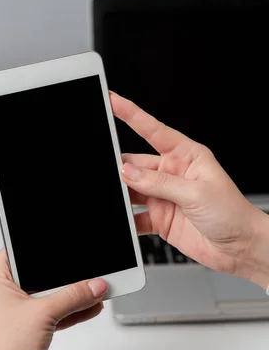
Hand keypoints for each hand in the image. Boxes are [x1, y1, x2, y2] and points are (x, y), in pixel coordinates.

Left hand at [0, 250, 106, 349]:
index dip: (40, 249)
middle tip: (82, 271)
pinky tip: (87, 307)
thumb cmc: (5, 349)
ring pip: (44, 296)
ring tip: (92, 290)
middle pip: (36, 275)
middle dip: (62, 276)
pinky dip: (65, 311)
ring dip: (68, 296)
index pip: (18, 251)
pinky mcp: (21, 328)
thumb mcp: (46, 313)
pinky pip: (46, 313)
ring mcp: (10, 312)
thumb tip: (94, 285)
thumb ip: (74, 296)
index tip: (60, 248)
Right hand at [110, 92, 268, 287]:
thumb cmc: (232, 213)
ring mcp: (163, 197)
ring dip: (122, 194)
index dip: (131, 114)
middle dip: (120, 166)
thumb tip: (128, 172)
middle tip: (109, 171)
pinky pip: (134, 217)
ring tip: (116, 199)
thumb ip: (159, 183)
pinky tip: (123, 222)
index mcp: (186, 155)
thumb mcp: (196, 192)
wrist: (241, 248)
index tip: (112, 101)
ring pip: (131, 190)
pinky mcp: (158, 219)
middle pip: (136, 164)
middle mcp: (172, 174)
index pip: (153, 130)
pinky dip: (126, 220)